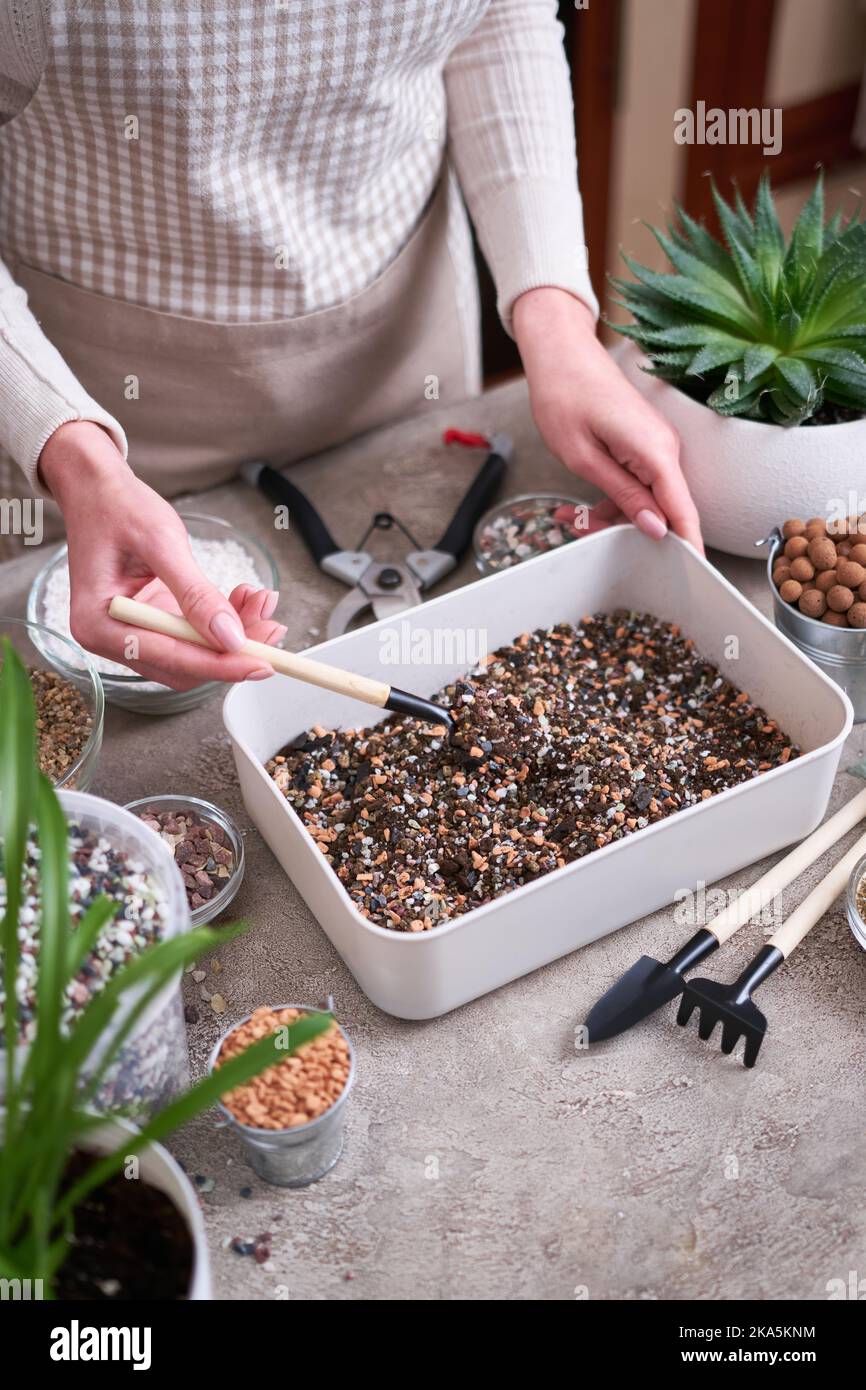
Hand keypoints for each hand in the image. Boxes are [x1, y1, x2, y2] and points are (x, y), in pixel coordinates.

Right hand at [39, 422, 285, 688]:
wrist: (97, 488)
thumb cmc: (117, 506)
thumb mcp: (162, 543)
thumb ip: (195, 593)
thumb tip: (230, 637)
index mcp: (98, 624)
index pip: (170, 659)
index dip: (221, 664)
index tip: (262, 663)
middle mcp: (110, 637)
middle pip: (185, 666)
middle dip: (233, 650)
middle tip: (273, 626)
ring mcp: (130, 632)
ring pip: (194, 654)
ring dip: (234, 635)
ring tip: (262, 602)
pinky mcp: (149, 621)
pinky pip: (192, 635)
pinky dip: (222, 621)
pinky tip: (244, 599)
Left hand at [513, 287, 702, 551]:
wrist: (561, 353)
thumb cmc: (565, 396)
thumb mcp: (583, 457)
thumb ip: (622, 493)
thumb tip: (656, 527)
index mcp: (654, 451)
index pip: (682, 509)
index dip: (689, 544)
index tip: (695, 574)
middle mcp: (664, 448)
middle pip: (662, 509)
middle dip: (627, 530)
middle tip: (582, 532)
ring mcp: (656, 445)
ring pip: (646, 498)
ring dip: (613, 515)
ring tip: (572, 519)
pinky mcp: (644, 444)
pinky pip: (638, 482)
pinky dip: (614, 497)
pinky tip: (582, 507)